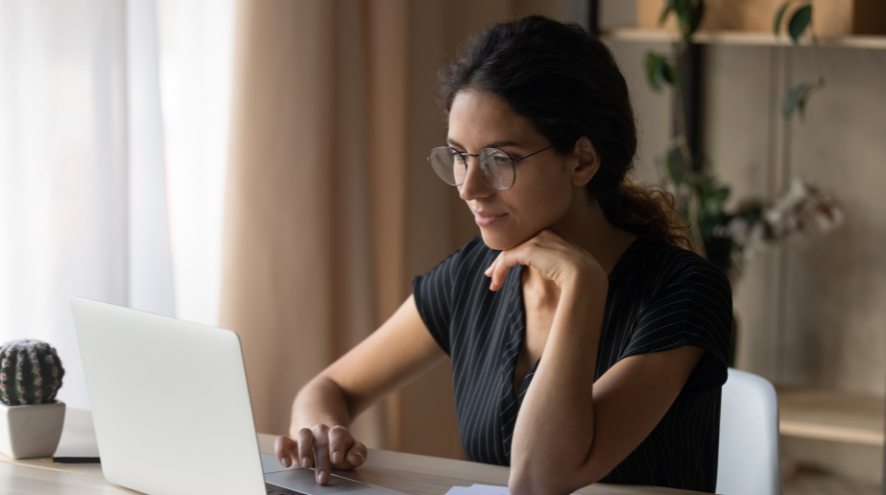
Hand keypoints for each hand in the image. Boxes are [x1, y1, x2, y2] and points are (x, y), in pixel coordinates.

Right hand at [275, 424, 367, 484]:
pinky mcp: (291, 442)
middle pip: (321, 440)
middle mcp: (320, 431)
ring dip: (304, 449)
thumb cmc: (339, 448)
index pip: (337, 433)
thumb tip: (355, 457)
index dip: (337, 445)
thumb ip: (358, 453)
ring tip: (306, 465)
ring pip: (303, 434)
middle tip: (323, 478)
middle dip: (322, 460)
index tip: (336, 459)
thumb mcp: (352, 450)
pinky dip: (282, 450)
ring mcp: (305, 435)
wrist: (322, 437)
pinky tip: (286, 463)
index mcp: (336, 432)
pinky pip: (282, 441)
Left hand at [484, 229, 605, 291]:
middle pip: (517, 245)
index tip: (508, 268)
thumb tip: (546, 273)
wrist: (586, 277)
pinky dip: (499, 272)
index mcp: (555, 236)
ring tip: (493, 283)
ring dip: (498, 268)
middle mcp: (545, 233)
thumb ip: (555, 267)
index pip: (529, 243)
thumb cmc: (583, 279)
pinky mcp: (529, 249)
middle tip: (491, 273)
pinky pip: (507, 259)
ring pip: (510, 252)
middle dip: (503, 260)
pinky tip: (496, 284)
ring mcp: (537, 239)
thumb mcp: (568, 270)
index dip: (517, 255)